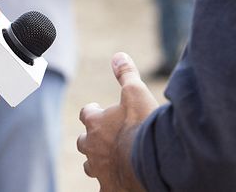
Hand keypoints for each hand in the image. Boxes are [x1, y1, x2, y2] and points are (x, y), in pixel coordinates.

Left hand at [77, 52, 158, 191]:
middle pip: (83, 142)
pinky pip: (104, 186)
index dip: (93, 111)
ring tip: (110, 158)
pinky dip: (109, 183)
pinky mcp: (109, 187)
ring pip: (90, 166)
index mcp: (95, 123)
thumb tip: (117, 56)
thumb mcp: (136, 92)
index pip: (86, 113)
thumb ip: (126, 74)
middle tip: (104, 136)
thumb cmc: (143, 126)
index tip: (98, 109)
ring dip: (97, 161)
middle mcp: (92, 147)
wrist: (151, 162)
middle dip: (91, 138)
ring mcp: (99, 169)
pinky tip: (118, 181)